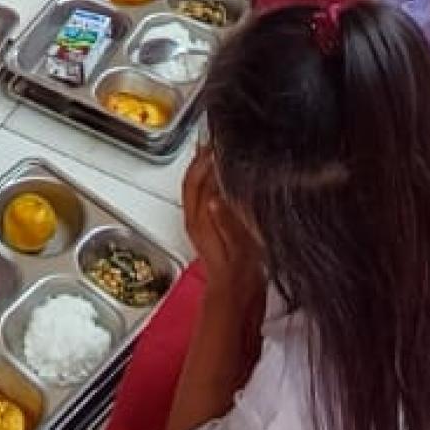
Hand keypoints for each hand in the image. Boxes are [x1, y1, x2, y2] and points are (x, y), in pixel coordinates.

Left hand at [183, 149, 263, 300]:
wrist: (234, 291)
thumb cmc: (237, 271)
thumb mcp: (238, 246)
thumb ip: (226, 222)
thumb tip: (215, 199)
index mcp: (201, 218)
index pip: (197, 179)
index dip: (206, 158)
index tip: (218, 140)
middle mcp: (195, 216)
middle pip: (192, 177)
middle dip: (202, 155)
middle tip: (216, 137)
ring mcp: (198, 219)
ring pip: (195, 183)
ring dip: (203, 164)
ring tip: (216, 147)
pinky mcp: (204, 222)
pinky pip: (201, 191)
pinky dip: (208, 176)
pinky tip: (219, 171)